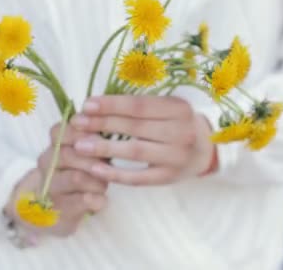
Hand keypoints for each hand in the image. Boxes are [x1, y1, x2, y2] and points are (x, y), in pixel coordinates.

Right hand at [5, 123, 108, 236]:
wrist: (54, 207)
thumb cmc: (76, 172)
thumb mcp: (82, 152)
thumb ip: (91, 139)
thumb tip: (109, 130)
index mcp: (53, 146)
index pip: (59, 131)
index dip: (82, 133)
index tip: (101, 137)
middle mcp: (47, 164)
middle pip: (68, 154)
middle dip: (94, 158)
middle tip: (109, 163)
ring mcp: (52, 188)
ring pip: (76, 178)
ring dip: (98, 180)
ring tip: (106, 183)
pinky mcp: (62, 209)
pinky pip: (84, 201)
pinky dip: (98, 199)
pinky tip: (101, 199)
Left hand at [69, 96, 215, 185]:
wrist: (204, 150)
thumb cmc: (176, 124)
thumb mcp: (166, 107)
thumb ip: (137, 106)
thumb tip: (94, 106)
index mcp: (179, 108)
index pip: (139, 105)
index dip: (111, 105)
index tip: (86, 105)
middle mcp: (182, 132)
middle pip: (134, 127)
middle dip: (102, 124)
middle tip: (77, 124)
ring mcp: (177, 157)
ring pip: (135, 151)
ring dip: (104, 148)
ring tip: (80, 146)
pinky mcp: (169, 178)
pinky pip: (138, 178)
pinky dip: (115, 174)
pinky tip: (95, 169)